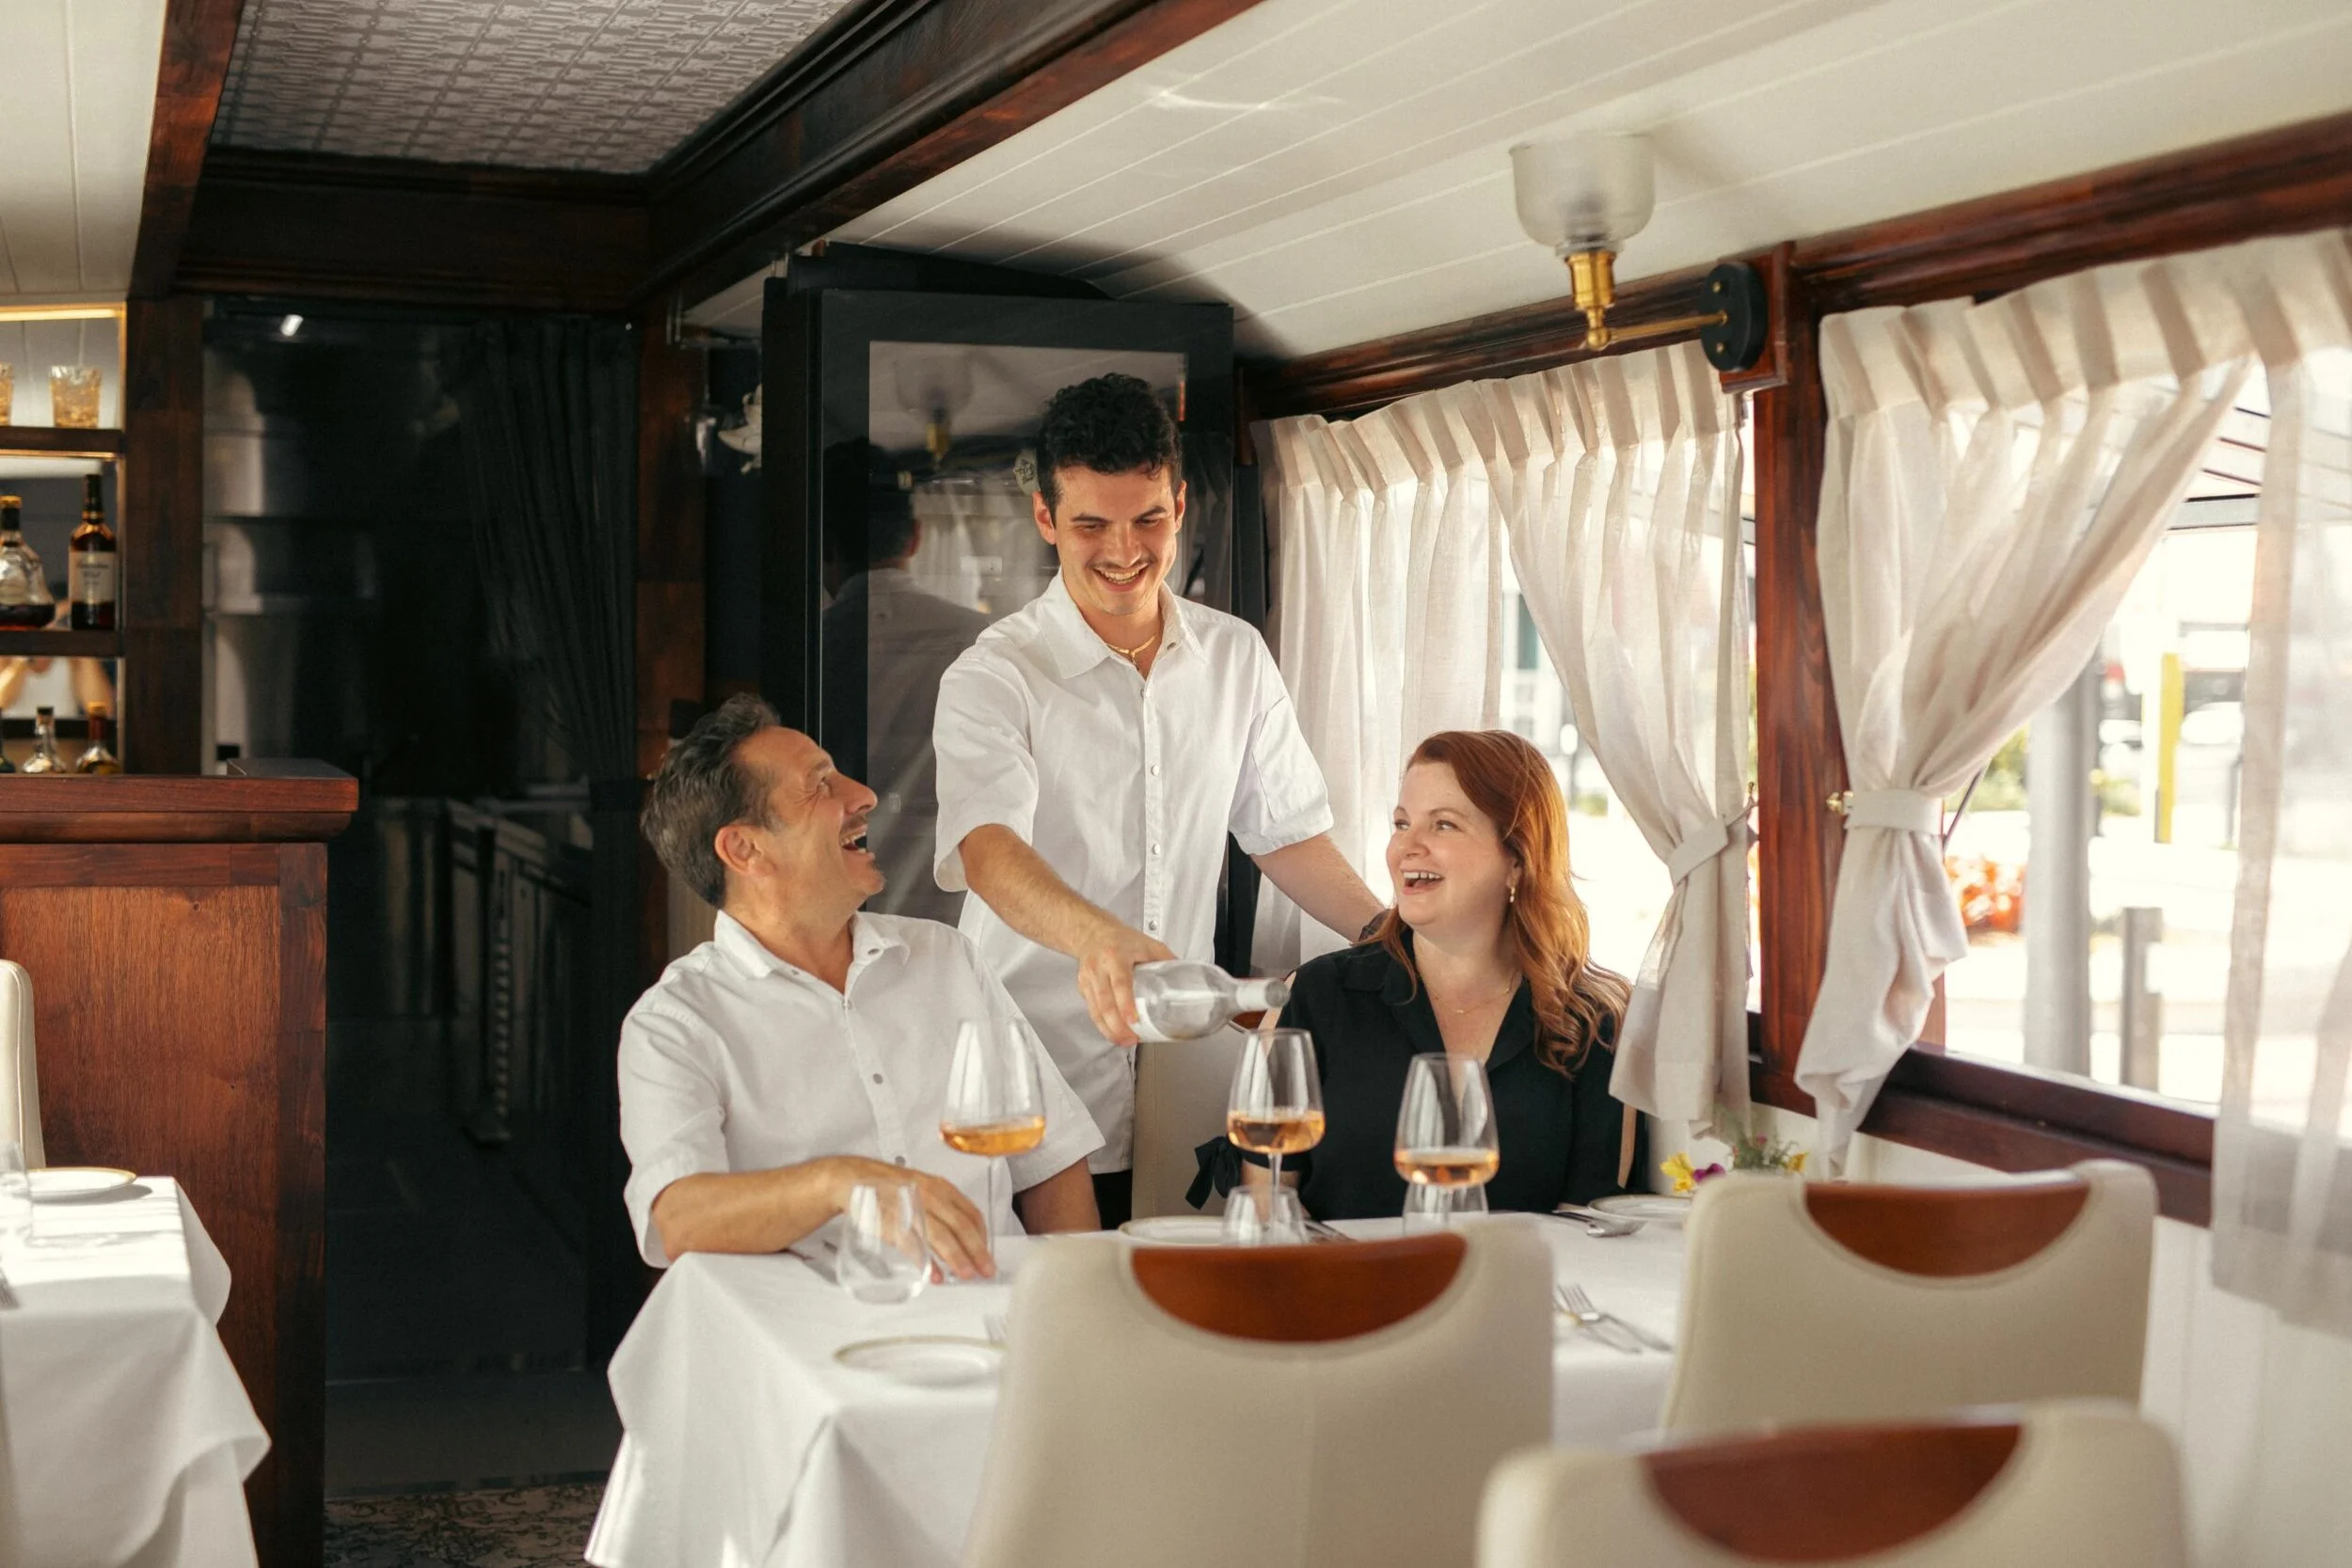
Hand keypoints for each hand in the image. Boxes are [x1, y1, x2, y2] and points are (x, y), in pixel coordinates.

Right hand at [824, 1156, 994, 1280]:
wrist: (854, 1179)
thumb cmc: (891, 1188)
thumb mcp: (923, 1192)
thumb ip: (942, 1213)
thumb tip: (960, 1242)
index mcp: (941, 1188)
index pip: (971, 1214)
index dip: (983, 1237)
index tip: (988, 1255)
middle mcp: (930, 1195)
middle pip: (960, 1226)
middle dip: (976, 1251)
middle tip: (986, 1271)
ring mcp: (912, 1208)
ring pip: (941, 1236)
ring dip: (956, 1258)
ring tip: (966, 1275)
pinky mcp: (892, 1221)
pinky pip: (914, 1244)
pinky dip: (927, 1261)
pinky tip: (936, 1275)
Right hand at [1074, 921, 1177, 1046]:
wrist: (1092, 932)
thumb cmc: (1120, 938)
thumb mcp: (1146, 943)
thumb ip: (1165, 958)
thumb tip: (1185, 977)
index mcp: (1116, 956)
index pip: (1119, 983)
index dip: (1125, 1004)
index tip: (1133, 1020)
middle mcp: (1098, 968)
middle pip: (1104, 1002)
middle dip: (1116, 1025)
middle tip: (1131, 1039)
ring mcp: (1088, 979)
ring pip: (1095, 1010)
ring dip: (1108, 1029)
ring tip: (1123, 1041)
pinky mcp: (1083, 988)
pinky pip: (1091, 1010)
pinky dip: (1102, 1024)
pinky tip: (1113, 1032)